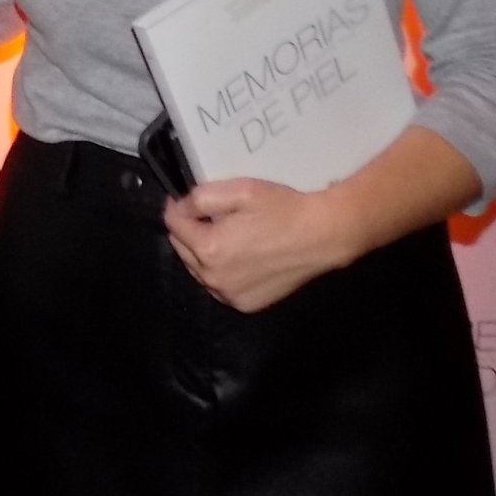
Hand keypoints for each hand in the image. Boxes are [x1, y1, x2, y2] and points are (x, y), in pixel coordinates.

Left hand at [163, 177, 355, 313]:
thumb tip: (179, 206)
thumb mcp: (239, 191)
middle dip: (187, 230)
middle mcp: (214, 278)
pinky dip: (221, 271)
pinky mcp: (246, 304)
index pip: (173, 225)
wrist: (322, 236)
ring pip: (198, 271)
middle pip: (182, 250)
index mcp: (208, 249)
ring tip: (222, 234)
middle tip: (205, 215)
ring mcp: (230, 295)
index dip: (176, 207)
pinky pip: (219, 286)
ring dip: (201, 253)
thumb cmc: (282, 209)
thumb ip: (200, 198)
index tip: (184, 197)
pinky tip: (238, 257)